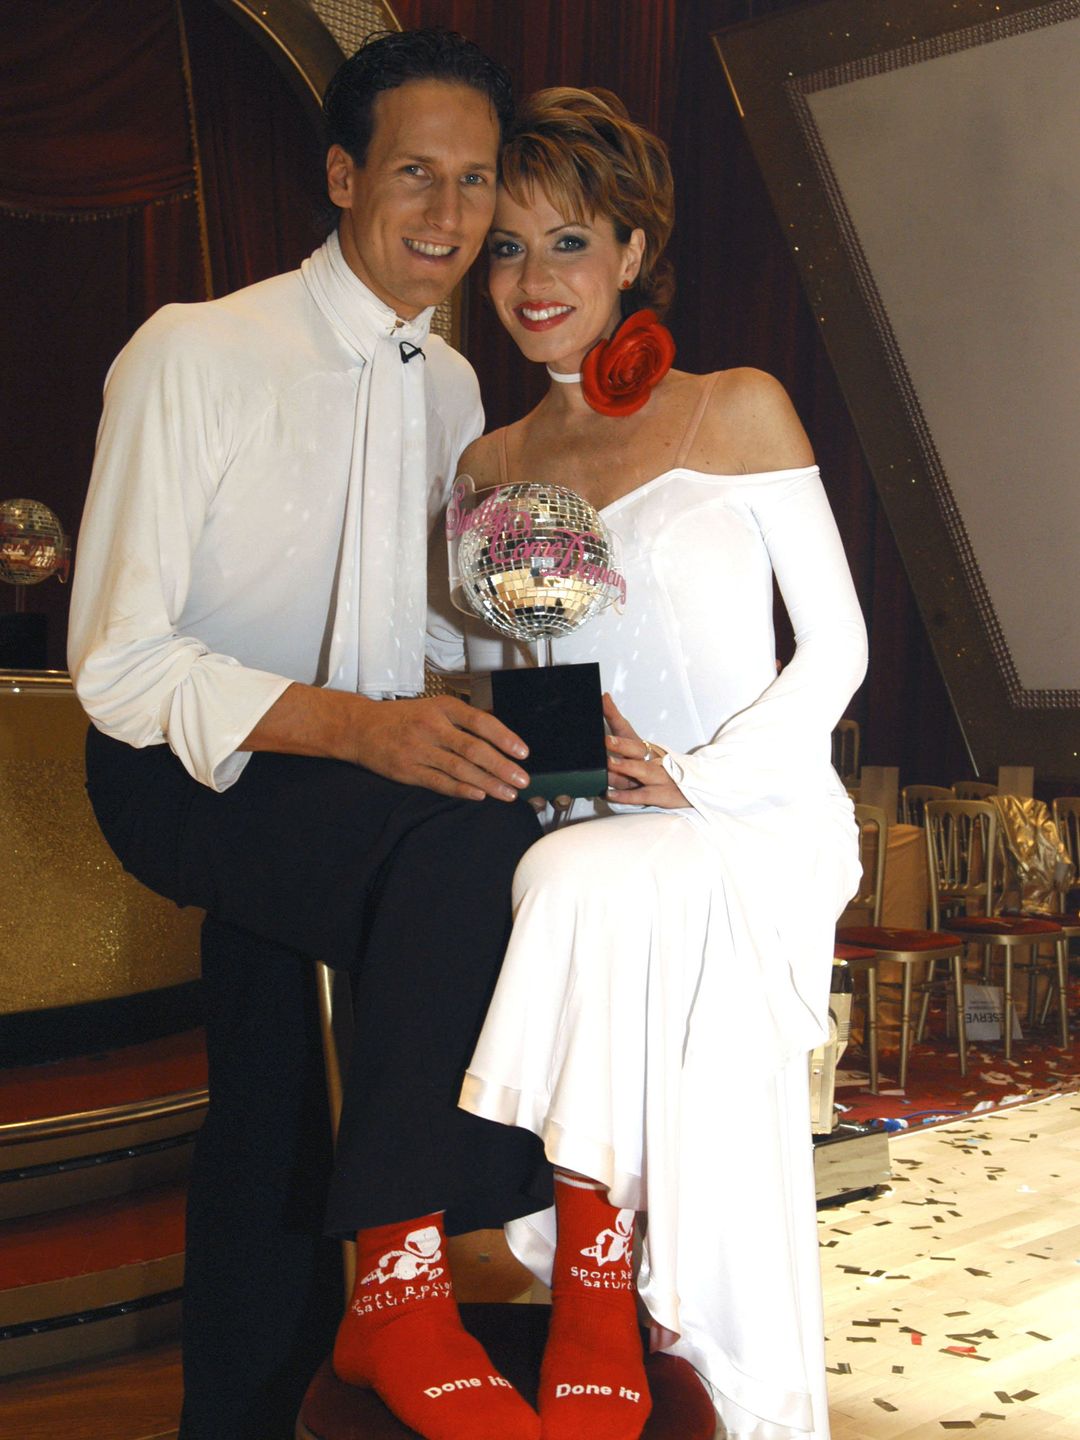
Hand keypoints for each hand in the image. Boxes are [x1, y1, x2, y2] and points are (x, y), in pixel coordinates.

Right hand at [348, 694, 530, 801]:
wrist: (361, 727)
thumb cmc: (405, 717)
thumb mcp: (434, 707)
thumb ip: (464, 720)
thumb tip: (501, 733)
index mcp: (442, 707)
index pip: (480, 722)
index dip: (504, 738)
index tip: (523, 752)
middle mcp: (432, 726)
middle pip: (473, 749)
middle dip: (502, 766)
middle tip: (522, 780)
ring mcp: (419, 749)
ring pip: (460, 768)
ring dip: (488, 783)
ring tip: (508, 793)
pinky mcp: (408, 770)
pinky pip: (439, 782)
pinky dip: (461, 790)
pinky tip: (480, 795)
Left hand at [602, 693, 687, 808]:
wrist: (696, 785)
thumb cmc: (661, 769)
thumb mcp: (639, 755)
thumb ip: (617, 744)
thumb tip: (599, 718)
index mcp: (645, 746)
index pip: (626, 727)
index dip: (614, 714)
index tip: (603, 702)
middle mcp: (652, 759)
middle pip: (637, 748)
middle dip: (622, 743)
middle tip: (606, 740)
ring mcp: (659, 777)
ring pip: (642, 771)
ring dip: (626, 767)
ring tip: (610, 764)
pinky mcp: (660, 795)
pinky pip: (642, 796)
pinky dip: (626, 796)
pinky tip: (611, 794)